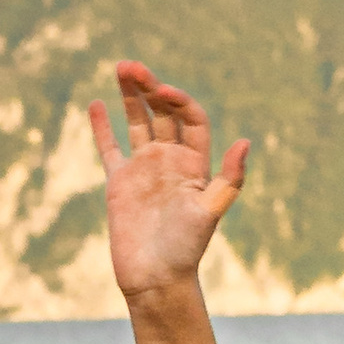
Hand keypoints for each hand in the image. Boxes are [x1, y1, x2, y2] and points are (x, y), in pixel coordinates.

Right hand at [90, 61, 250, 303]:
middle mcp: (171, 161)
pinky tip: (97, 104)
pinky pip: (110, 147)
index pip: (191, 119)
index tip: (163, 91)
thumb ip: (229, 179)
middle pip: (162, 113)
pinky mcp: (120, 181)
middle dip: (150, 88)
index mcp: (195, 164)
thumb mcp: (210, 212)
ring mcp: (144, 169)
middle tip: (132, 66)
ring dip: (130, 96)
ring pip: (137, 122)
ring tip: (121, 67)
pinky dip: (103, 126)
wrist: (156, 277)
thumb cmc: (187, 249)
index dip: (179, 101)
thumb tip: (245, 142)